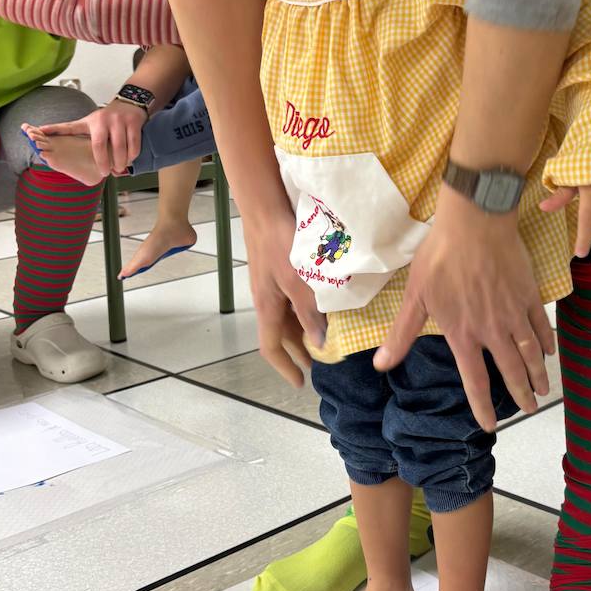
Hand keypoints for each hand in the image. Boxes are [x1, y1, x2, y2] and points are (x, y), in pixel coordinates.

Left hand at [35, 102, 147, 177]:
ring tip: (118, 169)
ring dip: (122, 162)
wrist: (128, 102)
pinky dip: (132, 155)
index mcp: (94, 122)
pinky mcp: (135, 123)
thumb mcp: (84, 122)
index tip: (101, 173)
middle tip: (108, 173)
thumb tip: (41, 130)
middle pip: (109, 148)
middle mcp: (108, 121)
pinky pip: (135, 145)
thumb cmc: (104, 118)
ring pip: (124, 148)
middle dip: (109, 163)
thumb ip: (66, 129)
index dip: (99, 159)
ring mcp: (122, 122)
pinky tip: (128, 160)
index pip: (96, 144)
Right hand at [242, 207, 326, 388]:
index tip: (300, 382)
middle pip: (280, 334)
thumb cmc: (281, 243)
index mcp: (267, 306)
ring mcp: (271, 285)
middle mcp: (266, 300)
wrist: (265, 209)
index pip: (270, 348)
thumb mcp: (299, 280)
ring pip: (286, 318)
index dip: (284, 367)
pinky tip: (321, 306)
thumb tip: (319, 342)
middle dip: (298, 351)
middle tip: (320, 362)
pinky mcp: (278, 271)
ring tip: (325, 338)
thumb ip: (309, 311)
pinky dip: (303, 311)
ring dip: (302, 331)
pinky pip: (290, 300)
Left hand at [373, 186, 554, 431]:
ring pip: (531, 353)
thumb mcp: (415, 296)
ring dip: (537, 374)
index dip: (483, 406)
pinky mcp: (529, 294)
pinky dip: (546, 341)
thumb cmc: (440, 256)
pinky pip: (541, 325)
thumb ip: (401, 334)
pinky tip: (548, 351)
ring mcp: (514, 313)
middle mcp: (492, 330)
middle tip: (529, 410)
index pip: (475, 381)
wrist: (476, 222)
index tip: (492, 425)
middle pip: (511, 371)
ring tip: (543, 390)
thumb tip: (380, 365)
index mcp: (463, 333)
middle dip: (521, 394)